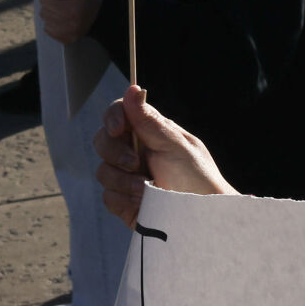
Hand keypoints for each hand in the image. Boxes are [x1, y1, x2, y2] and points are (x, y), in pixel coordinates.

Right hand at [94, 85, 236, 226]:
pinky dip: (125, 200)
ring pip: (103, 171)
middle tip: (137, 164)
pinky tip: (144, 203)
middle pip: (102, 141)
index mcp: (150, 133)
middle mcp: (136, 151)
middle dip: (116, 154)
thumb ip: (149, 121)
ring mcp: (128, 177)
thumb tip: (133, 87)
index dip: (112, 119)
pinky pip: (108, 196)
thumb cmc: (197, 177)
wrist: (202, 217)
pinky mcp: (124, 201)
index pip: (119, 114)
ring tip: (149, 189)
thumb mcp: (175, 146)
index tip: (118, 130)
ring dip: (125, 181)